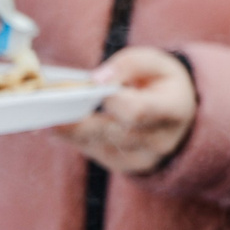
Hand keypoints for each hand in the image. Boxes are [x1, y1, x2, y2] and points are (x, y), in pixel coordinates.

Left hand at [59, 47, 195, 174]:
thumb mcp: (154, 62)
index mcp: (173, 109)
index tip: (90, 85)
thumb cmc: (163, 83)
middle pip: (110, 132)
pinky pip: (94, 152)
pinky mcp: (126, 166)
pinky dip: (76, 137)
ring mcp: (144, 159)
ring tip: (46, 112)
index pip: (137, 111)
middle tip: (46, 104)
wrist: (183, 116)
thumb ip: (127, 64)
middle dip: (75, 118)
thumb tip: (96, 80)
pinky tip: (60, 123)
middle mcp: (161, 141)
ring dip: (69, 128)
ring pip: (96, 144)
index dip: (110, 100)